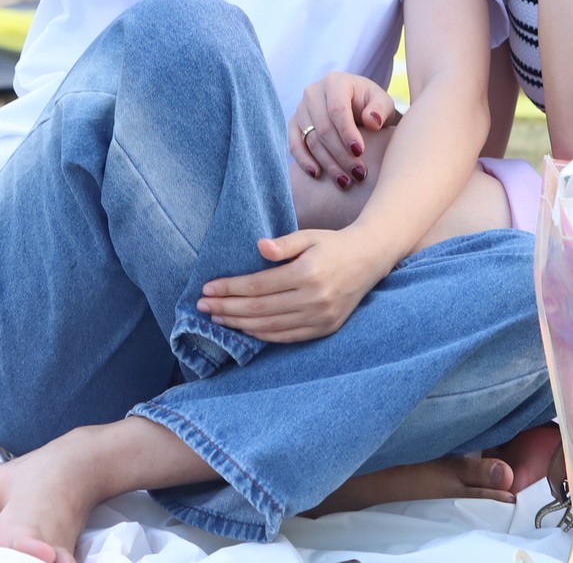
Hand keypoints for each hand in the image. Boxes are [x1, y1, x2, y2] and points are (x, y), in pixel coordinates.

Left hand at [196, 226, 392, 342]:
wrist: (369, 260)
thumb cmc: (332, 244)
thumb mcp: (308, 236)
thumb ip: (283, 244)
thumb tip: (259, 248)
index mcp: (307, 273)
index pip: (259, 285)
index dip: (230, 289)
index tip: (207, 289)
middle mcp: (314, 299)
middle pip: (260, 309)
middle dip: (228, 309)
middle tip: (203, 307)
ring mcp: (320, 317)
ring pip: (271, 327)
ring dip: (240, 325)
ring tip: (217, 319)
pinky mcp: (325, 329)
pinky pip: (287, 337)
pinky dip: (263, 335)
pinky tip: (244, 329)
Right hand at [288, 72, 399, 187]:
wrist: (355, 108)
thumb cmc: (371, 106)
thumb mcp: (382, 103)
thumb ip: (380, 110)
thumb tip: (371, 122)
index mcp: (335, 82)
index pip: (337, 109)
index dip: (347, 132)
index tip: (360, 152)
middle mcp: (313, 92)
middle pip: (323, 128)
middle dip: (341, 154)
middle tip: (359, 174)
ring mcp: (301, 109)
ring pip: (311, 140)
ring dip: (328, 163)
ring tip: (345, 181)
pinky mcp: (294, 125)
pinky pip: (295, 144)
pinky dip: (304, 161)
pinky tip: (317, 175)